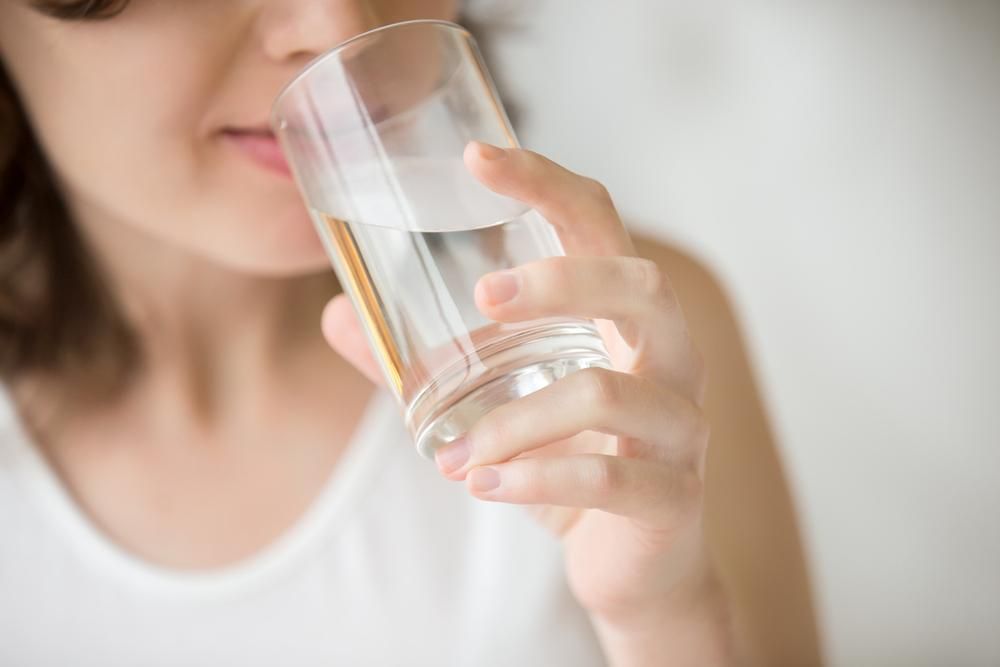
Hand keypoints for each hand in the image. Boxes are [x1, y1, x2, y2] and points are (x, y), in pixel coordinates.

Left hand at [323, 140, 715, 627]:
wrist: (630, 567)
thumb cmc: (568, 463)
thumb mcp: (496, 404)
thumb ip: (424, 363)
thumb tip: (338, 314)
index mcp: (625, 319)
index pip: (598, 224)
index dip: (546, 181)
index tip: (476, 156)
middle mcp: (669, 358)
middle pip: (641, 284)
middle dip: (560, 281)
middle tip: (481, 298)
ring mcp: (681, 428)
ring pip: (608, 392)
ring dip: (515, 421)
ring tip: (453, 455)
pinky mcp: (674, 497)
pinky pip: (607, 479)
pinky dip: (534, 479)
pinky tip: (482, 485)